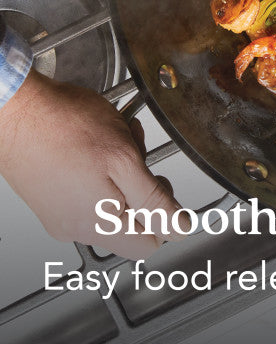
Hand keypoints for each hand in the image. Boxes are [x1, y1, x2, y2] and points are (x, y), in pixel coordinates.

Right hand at [0, 69, 181, 258]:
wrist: (17, 110)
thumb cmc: (64, 127)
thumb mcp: (125, 160)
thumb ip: (154, 200)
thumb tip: (179, 228)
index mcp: (100, 225)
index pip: (150, 243)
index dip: (165, 212)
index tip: (162, 182)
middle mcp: (77, 228)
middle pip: (131, 221)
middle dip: (144, 184)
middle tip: (140, 154)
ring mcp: (61, 214)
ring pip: (112, 201)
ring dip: (125, 170)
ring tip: (119, 139)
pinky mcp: (51, 199)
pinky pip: (89, 192)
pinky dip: (103, 168)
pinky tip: (100, 141)